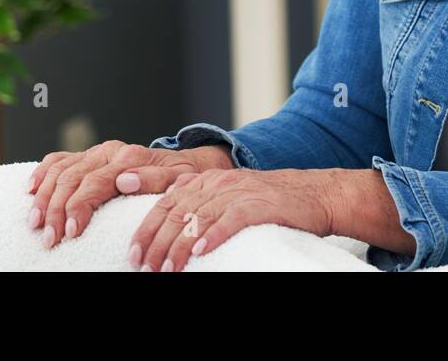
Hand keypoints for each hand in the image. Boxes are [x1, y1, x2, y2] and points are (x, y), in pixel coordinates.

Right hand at [27, 140, 233, 247]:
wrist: (182, 163)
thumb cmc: (179, 178)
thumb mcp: (177, 180)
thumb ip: (153, 178)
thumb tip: (124, 181)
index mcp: (128, 157)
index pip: (95, 182)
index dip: (79, 206)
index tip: (70, 232)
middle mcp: (109, 152)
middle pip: (72, 178)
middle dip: (56, 209)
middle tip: (49, 238)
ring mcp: (96, 152)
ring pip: (60, 169)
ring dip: (43, 197)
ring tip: (35, 224)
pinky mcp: (87, 155)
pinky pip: (58, 159)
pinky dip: (41, 172)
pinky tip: (29, 190)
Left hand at [127, 168, 334, 271]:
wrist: (314, 194)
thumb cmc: (269, 202)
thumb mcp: (228, 196)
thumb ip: (200, 202)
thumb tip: (167, 222)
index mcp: (206, 180)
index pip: (166, 203)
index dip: (146, 228)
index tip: (133, 253)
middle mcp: (218, 182)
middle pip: (177, 211)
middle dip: (157, 242)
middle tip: (145, 267)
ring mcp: (239, 191)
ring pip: (199, 218)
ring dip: (179, 246)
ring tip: (167, 268)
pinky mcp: (260, 204)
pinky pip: (231, 219)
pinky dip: (213, 235)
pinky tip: (200, 252)